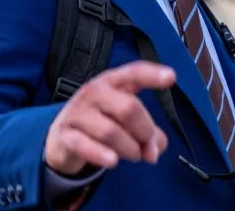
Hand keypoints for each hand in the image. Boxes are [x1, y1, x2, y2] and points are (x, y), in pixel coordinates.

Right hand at [44, 61, 175, 175]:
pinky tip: (112, 162)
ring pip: (111, 131)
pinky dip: (101, 155)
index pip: (134, 73)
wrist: (63, 137)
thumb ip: (149, 134)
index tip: (171, 77)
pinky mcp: (65, 135)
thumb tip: (154, 152)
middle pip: (129, 108)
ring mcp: (77, 112)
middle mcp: (94, 92)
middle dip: (144, 131)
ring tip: (133, 155)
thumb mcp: (129, 123)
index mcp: (114, 82)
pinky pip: (84, 145)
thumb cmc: (103, 122)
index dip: (152, 75)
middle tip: (147, 146)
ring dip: (129, 149)